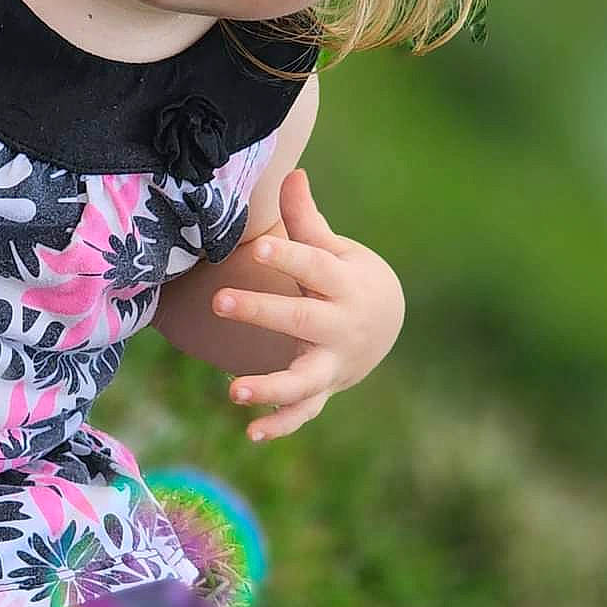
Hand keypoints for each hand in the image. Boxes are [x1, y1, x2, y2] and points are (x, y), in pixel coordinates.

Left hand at [221, 169, 405, 440]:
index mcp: (343, 283)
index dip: (288, 254)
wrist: (387, 324)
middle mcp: (339, 326)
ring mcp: (333, 362)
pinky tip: (251, 433)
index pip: (314, 266)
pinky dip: (280, 424)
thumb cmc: (348, 278)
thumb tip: (292, 173)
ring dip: (270, 387)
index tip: (258, 243)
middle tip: (219, 301)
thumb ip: (308, 221)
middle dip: (261, 312)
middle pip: (300, 318)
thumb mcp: (336, 250)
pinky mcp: (323, 388)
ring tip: (233, 391)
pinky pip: (303, 412)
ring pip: (303, 379)